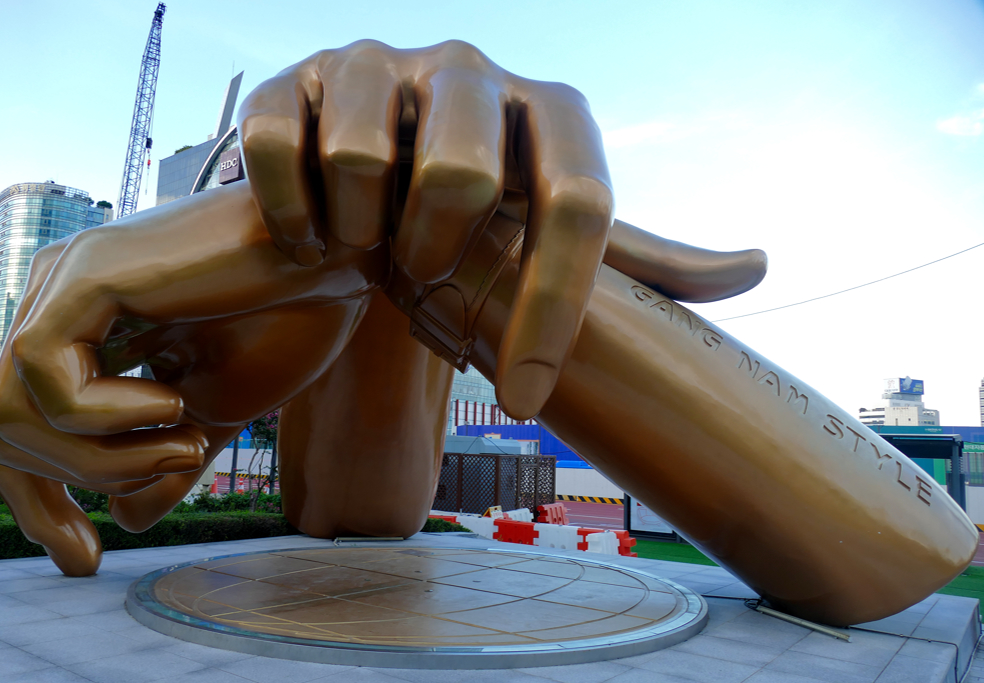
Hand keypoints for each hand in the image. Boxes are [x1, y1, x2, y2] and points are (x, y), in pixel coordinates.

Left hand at [0, 182, 383, 572]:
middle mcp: (59, 301)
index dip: (37, 504)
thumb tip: (126, 520)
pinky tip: (175, 402)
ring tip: (184, 447)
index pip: (19, 428)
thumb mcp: (218, 412)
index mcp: (85, 329)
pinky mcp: (87, 274)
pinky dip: (107, 418)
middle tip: (139, 509)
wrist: (338, 263)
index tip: (86, 559)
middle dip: (52, 502)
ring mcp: (66, 282)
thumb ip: (164, 461)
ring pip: (12, 414)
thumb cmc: (289, 320)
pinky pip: (45, 378)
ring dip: (101, 463)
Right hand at [239, 40, 616, 418]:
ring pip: (365, 156)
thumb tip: (756, 266)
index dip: (555, 307)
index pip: (579, 203)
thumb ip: (652, 259)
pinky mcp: (295, 76)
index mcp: (550, 111)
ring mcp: (377, 64)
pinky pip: (281, 144)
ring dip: (361, 234)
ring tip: (367, 244)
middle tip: (424, 273)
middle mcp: (470, 70)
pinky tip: (312, 228)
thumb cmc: (485, 226)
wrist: (379, 189)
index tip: (524, 397)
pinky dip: (293, 212)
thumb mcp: (566, 238)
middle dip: (436, 254)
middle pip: (463, 173)